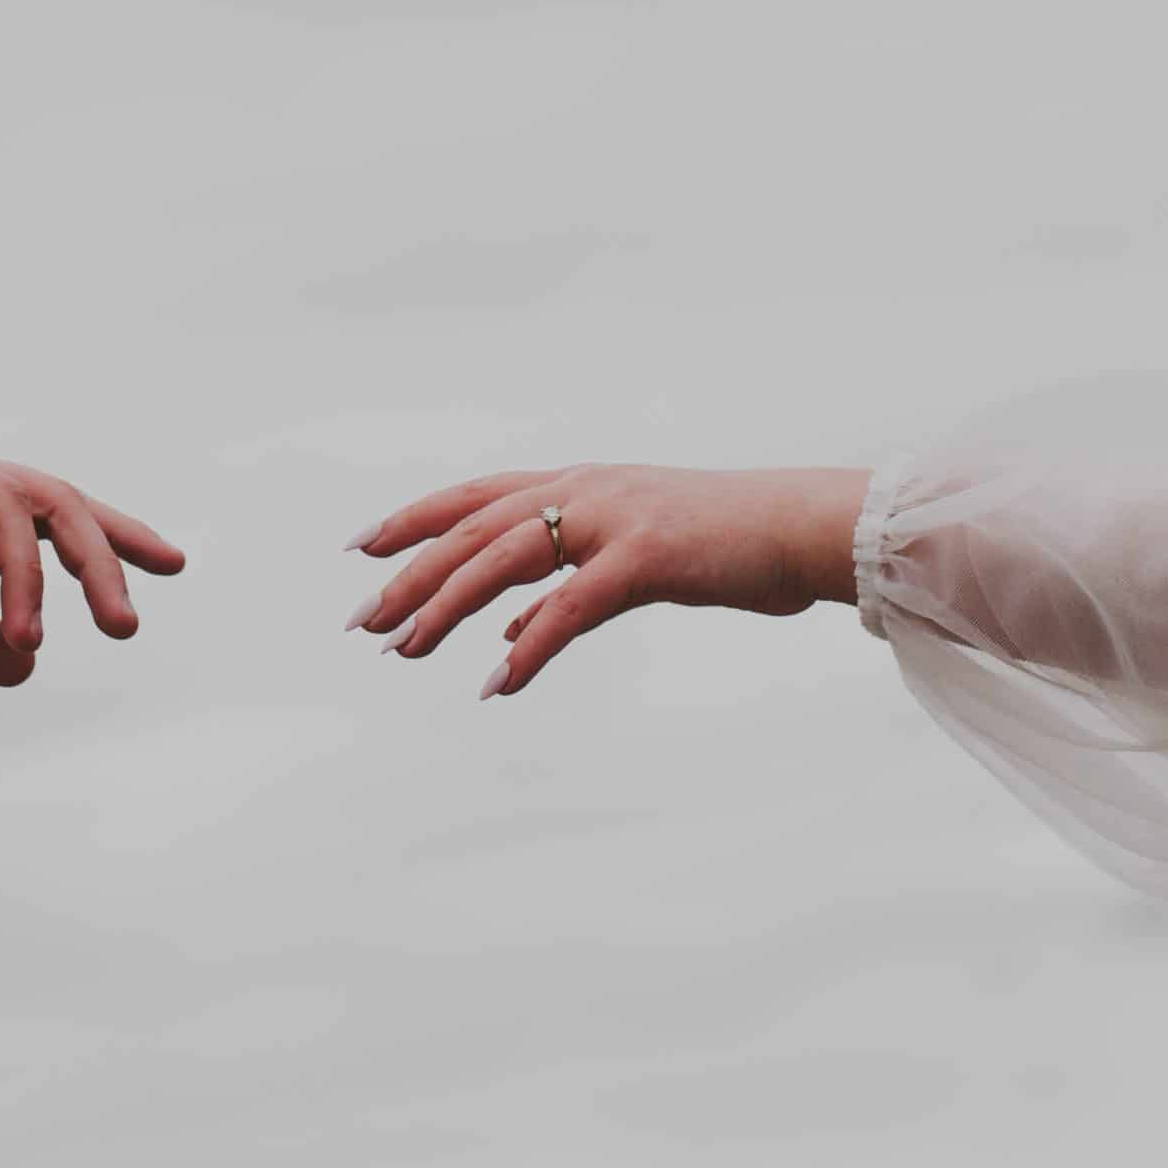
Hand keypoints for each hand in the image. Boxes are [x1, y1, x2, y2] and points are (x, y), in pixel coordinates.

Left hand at [342, 464, 866, 699]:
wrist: (807, 528)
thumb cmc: (726, 545)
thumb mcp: (635, 558)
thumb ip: (568, 582)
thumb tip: (508, 627)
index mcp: (581, 483)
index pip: (475, 497)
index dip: (415, 519)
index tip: (362, 548)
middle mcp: (586, 490)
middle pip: (472, 531)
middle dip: (410, 576)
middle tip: (361, 621)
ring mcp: (613, 518)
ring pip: (503, 563)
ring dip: (446, 610)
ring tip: (403, 651)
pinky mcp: (644, 558)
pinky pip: (567, 609)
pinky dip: (526, 648)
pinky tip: (496, 684)